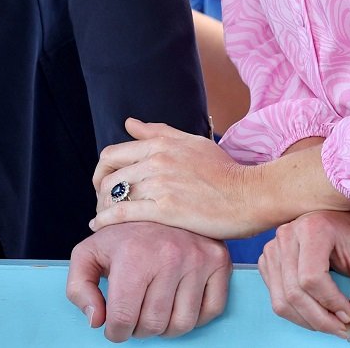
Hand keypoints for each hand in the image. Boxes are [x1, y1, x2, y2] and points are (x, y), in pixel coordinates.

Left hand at [66, 221, 230, 340]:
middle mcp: (169, 255)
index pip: (123, 319)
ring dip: (166, 326)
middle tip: (135, 312)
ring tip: (154, 307)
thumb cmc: (124, 233)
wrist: (159, 201)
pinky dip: (195, 316)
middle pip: (154, 325)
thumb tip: (96, 320)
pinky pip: (211, 311)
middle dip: (139, 327)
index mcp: (134, 254)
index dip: (116, 330)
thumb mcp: (89, 252)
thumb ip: (79, 287)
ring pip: (182, 324)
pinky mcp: (218, 260)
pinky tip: (178, 301)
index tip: (115, 322)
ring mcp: (197, 258)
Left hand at [90, 118, 250, 238]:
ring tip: (103, 218)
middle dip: (99, 190)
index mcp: (160, 144)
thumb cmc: (226, 171)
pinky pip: (123, 214)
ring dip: (102, 207)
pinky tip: (99, 227)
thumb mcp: (192, 142)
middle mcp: (156, 160)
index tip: (103, 183)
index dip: (101, 170)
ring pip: (114, 193)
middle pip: (109, 174)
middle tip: (102, 203)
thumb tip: (129, 123)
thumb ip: (158, 132)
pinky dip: (105, 220)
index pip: (113, 153)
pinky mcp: (166, 209)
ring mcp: (160, 184)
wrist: (250, 195)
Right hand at [257, 211, 349, 341]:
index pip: (311, 279)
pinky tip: (315, 310)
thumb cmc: (349, 234)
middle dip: (321, 320)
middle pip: (295, 293)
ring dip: (309, 322)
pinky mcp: (266, 260)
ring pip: (282, 301)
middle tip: (343, 330)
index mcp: (311, 229)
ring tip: (331, 323)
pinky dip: (297, 314)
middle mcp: (285, 235)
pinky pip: (276, 298)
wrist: (330, 217)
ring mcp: (272, 247)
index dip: (332, 303)